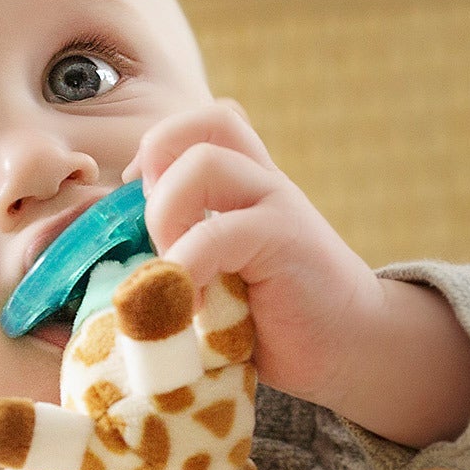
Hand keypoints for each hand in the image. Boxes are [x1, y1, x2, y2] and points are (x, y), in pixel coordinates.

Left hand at [127, 102, 469, 444]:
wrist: (355, 346)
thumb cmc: (281, 320)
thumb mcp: (226, 278)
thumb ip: (186, 258)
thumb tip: (115, 280)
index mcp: (250, 186)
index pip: (205, 123)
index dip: (158, 148)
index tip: (141, 203)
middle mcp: (265, 183)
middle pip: (202, 124)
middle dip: (156, 177)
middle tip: (161, 243)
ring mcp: (279, 205)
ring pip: (204, 163)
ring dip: (167, 218)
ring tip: (176, 274)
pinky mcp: (287, 239)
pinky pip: (217, 234)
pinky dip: (187, 270)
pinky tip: (194, 309)